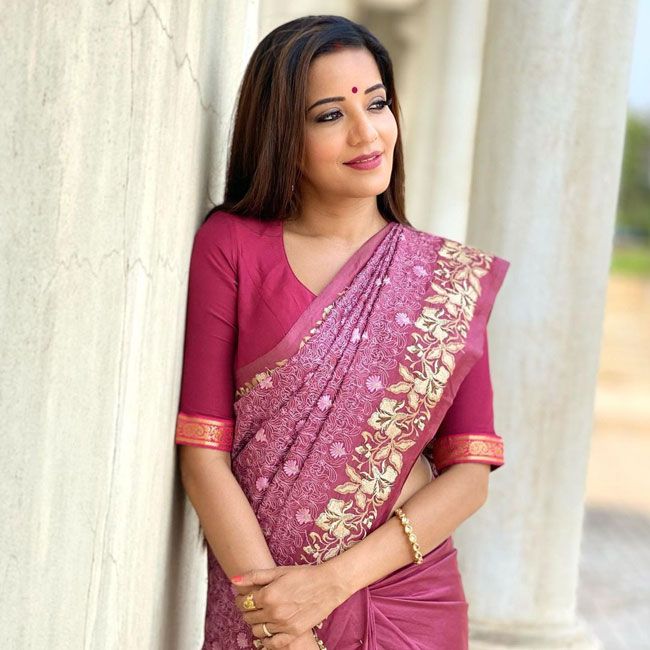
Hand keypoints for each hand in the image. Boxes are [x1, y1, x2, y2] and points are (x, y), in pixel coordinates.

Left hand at [232, 564, 346, 647]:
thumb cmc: (304, 574)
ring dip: (256, 624)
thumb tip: (233, 580)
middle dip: (247, 611)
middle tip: (252, 605)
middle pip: (249, 617)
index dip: (240, 600)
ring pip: (258, 630)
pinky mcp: (294, 633)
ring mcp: (284, 624)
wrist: (328, 584)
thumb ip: (255, 576)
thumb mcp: (279, 571)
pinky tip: (268, 633)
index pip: (244, 602)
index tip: (243, 597)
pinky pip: (272, 643)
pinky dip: (266, 641)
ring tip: (261, 616)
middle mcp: (274, 611)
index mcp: (268, 594)